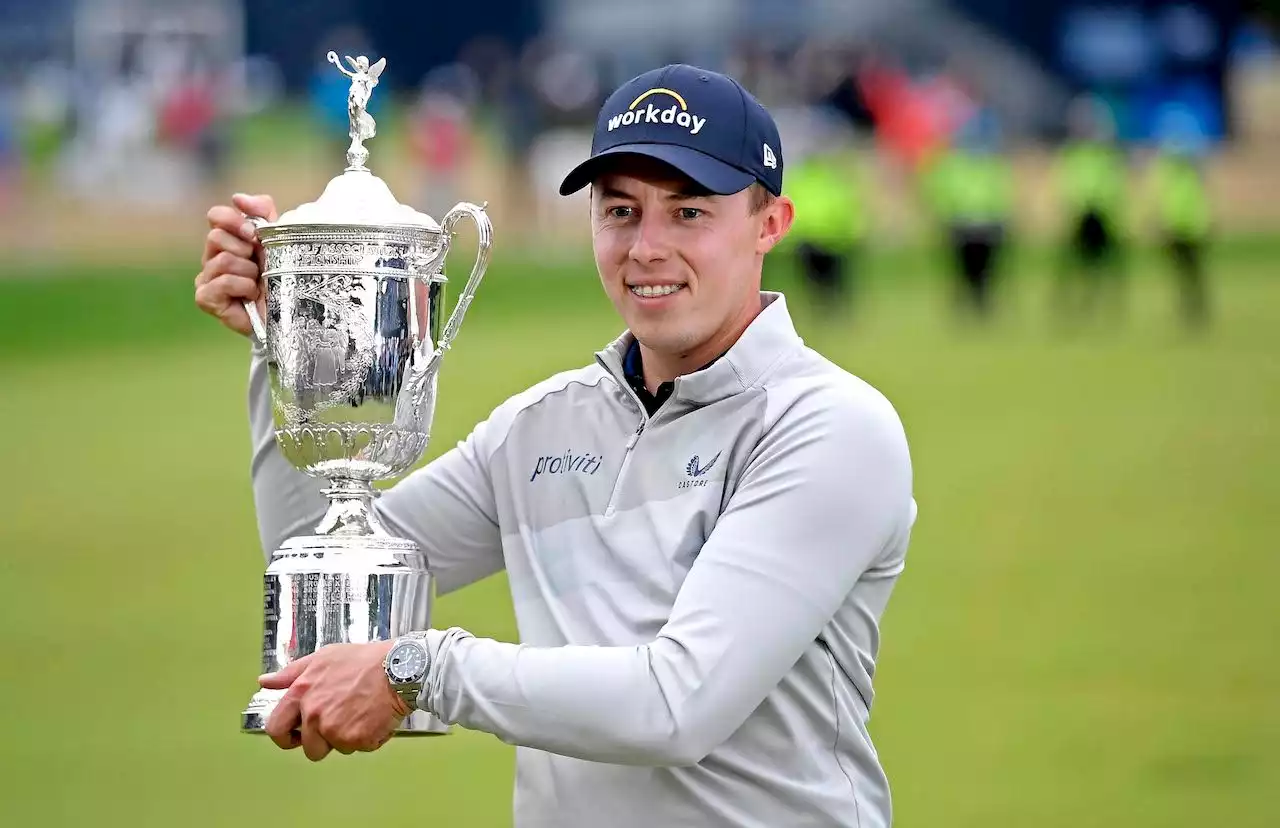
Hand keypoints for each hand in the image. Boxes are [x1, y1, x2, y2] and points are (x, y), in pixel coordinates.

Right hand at [195, 193, 277, 337]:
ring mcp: (206, 278)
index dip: (234, 221)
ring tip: (258, 284)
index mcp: (227, 240)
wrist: (287, 315)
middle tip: (259, 266)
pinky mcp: (206, 298)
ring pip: (223, 260)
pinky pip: (222, 281)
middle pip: (216, 237)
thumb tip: (237, 197)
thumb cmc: (282, 278)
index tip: (254, 234)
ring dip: (248, 272)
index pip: (216, 216)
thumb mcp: (278, 241)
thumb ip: (262, 214)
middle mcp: (212, 257)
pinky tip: (251, 296)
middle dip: (245, 250)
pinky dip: (243, 287)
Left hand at [260, 640, 410, 761]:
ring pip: (337, 747)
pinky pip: (359, 747)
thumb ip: (291, 673)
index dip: (285, 736)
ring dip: (348, 737)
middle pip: (309, 748)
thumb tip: (264, 682)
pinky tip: (375, 716)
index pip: (276, 728)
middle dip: (319, 745)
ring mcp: (334, 729)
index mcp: (301, 693)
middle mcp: (314, 714)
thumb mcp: (322, 658)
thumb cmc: (363, 660)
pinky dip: (368, 737)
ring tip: (361, 713)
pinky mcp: (356, 740)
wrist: (398, 668)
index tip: (296, 735)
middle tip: (336, 730)